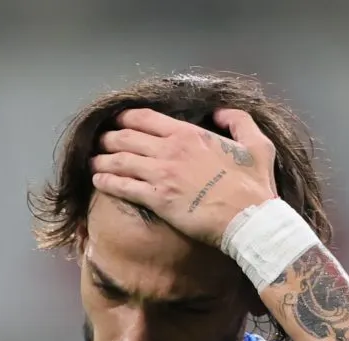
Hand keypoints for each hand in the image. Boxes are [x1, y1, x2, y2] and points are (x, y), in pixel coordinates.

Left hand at [90, 108, 277, 246]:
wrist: (249, 220)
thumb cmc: (254, 186)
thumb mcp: (257, 144)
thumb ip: (238, 121)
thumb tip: (219, 112)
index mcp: (189, 134)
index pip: (146, 119)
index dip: (126, 118)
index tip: (116, 121)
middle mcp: (170, 150)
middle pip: (126, 138)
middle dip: (108, 138)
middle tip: (98, 141)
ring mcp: (161, 175)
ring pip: (119, 161)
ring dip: (101, 159)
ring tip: (91, 160)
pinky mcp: (157, 200)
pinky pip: (123, 187)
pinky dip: (106, 181)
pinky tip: (97, 180)